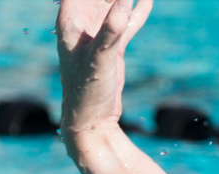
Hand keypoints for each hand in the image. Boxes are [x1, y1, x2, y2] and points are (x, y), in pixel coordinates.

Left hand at [56, 0, 151, 135]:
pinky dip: (137, 12)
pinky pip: (126, 24)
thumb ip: (111, 30)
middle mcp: (82, 24)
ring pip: (114, 6)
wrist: (92, 118)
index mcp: (70, 21)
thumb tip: (125, 0)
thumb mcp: (99, 58)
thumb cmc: (86, 89)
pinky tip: (148, 1)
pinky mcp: (112, 47)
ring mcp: (98, 34)